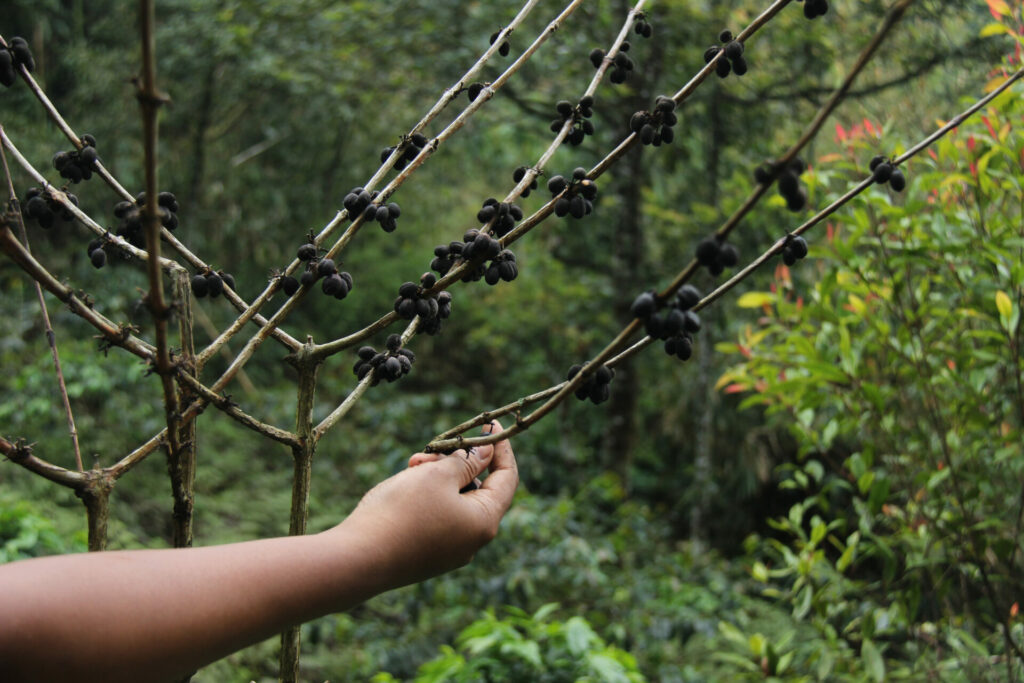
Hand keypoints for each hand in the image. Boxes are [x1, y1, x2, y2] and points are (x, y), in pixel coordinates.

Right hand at [332, 420, 517, 590]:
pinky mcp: (427, 555)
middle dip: (458, 462)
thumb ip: (467, 461)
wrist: (356, 559)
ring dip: (438, 477)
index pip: (507, 478)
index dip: (501, 448)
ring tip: (412, 466)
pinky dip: (427, 496)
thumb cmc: (401, 512)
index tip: (489, 424)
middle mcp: (472, 541)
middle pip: (479, 489)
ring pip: (454, 501)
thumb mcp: (437, 476)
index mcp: (484, 522)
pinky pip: (437, 517)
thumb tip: (487, 453)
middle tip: (432, 449)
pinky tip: (405, 485)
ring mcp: (449, 551)